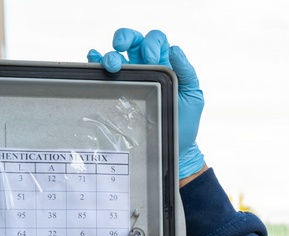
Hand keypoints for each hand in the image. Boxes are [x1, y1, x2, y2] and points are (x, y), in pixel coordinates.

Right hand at [88, 28, 205, 178]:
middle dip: (125, 37)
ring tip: (112, 66)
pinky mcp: (118, 90)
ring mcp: (131, 78)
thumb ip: (187, 72)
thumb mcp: (193, 95)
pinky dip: (95, 61)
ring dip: (110, 55)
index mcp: (165, 63)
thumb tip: (175, 50)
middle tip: (121, 46)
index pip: (155, 39)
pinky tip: (96, 62)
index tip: (152, 60)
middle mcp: (146, 67)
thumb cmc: (185, 120)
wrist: (175, 145)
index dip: (151, 43)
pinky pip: (102, 71)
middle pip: (132, 40)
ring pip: (115, 54)